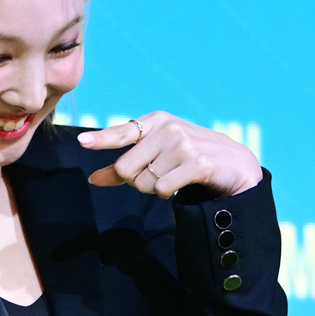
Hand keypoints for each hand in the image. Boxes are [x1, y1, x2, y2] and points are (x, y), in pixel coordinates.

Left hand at [80, 112, 261, 197]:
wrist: (232, 163)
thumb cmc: (188, 159)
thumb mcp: (155, 156)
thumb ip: (123, 168)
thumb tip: (93, 179)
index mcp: (154, 122)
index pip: (121, 133)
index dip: (101, 139)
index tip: (82, 142)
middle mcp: (167, 128)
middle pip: (126, 168)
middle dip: (137, 181)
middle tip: (159, 175)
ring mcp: (182, 144)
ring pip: (144, 182)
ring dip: (155, 189)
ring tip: (175, 177)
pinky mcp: (195, 162)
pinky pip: (163, 189)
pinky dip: (168, 194)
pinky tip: (183, 184)